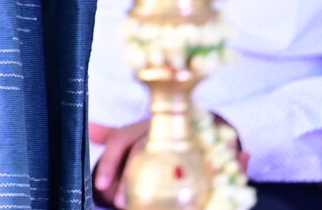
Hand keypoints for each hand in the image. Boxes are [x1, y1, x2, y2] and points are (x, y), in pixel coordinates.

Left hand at [87, 118, 243, 206]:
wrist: (202, 120)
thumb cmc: (160, 135)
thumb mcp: (136, 133)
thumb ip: (113, 135)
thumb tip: (88, 129)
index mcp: (144, 125)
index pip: (122, 138)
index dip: (110, 162)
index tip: (100, 185)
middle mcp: (165, 128)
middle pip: (144, 149)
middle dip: (130, 178)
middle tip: (120, 203)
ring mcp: (191, 135)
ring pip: (177, 153)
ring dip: (165, 179)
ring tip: (152, 204)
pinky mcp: (218, 142)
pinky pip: (226, 151)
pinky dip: (233, 162)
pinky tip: (229, 168)